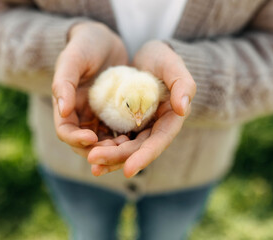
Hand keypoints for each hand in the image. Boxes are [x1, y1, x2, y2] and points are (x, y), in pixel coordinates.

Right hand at [52, 22, 127, 155]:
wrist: (103, 40)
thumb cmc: (84, 45)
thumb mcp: (72, 59)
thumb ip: (64, 83)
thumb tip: (63, 111)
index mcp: (66, 105)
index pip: (65, 131)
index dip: (75, 138)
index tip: (91, 137)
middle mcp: (80, 115)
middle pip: (84, 142)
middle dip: (97, 149)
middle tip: (114, 148)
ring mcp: (97, 116)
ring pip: (103, 141)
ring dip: (113, 148)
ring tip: (127, 146)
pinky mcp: (114, 114)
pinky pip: (118, 131)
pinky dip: (125, 137)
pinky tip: (136, 137)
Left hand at [88, 40, 195, 177]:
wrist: (146, 55)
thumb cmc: (162, 58)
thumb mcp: (172, 65)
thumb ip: (182, 84)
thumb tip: (183, 109)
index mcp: (170, 119)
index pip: (159, 142)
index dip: (144, 157)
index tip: (129, 170)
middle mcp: (155, 127)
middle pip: (137, 149)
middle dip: (117, 158)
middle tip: (95, 163)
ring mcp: (139, 127)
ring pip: (124, 147)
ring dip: (108, 157)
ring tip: (91, 164)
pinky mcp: (125, 122)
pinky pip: (114, 137)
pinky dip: (103, 144)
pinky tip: (89, 150)